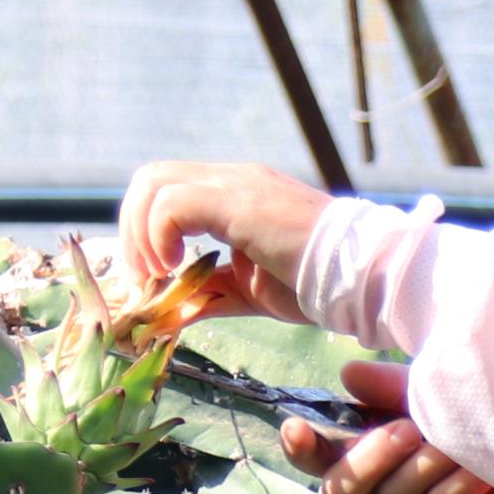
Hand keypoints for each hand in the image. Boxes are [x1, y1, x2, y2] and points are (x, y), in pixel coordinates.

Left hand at [112, 159, 331, 329]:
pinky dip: (159, 238)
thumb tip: (169, 315)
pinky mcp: (240, 201)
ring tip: (160, 275)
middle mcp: (231, 180)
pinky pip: (173, 205)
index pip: (166, 190)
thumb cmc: (315, 283)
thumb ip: (207, 295)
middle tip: (144, 278)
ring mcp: (236, 185)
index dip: (143, 232)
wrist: (361, 276)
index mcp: (233, 194)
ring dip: (141, 235)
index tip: (150, 278)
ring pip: (153, 183)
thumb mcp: (246, 292)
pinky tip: (176, 269)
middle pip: (150, 179)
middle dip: (131, 231)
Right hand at [285, 361, 493, 493]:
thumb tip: (349, 373)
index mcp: (364, 465)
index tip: (293, 426)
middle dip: (370, 457)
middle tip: (408, 430)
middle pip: (342, 491)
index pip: (319, 461)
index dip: (302, 448)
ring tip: (451, 443)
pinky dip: (456, 484)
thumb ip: (393, 390)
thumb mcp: (431, 407)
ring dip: (422, 465)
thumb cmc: (469, 443)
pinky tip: (478, 468)